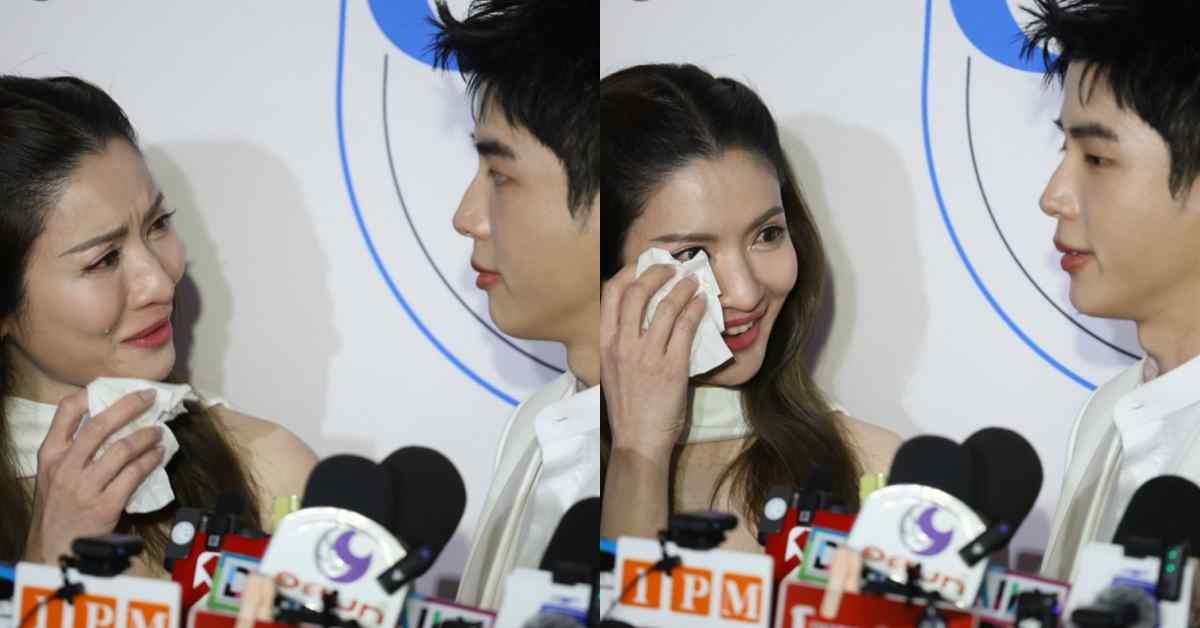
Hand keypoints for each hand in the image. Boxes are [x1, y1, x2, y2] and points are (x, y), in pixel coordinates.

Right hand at [22, 389, 164, 563]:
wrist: (55, 550)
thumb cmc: (59, 509)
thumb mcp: (54, 475)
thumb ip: (74, 451)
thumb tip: (112, 424)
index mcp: (50, 455)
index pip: (66, 411)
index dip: (92, 394)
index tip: (115, 387)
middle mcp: (65, 466)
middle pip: (100, 424)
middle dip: (129, 406)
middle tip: (149, 397)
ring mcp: (85, 486)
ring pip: (122, 448)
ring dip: (146, 436)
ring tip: (159, 431)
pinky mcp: (104, 504)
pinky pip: (134, 474)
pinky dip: (150, 461)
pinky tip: (159, 455)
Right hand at [601, 263, 706, 457]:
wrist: (638, 441)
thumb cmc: (628, 408)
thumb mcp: (614, 370)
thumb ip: (623, 344)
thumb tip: (645, 317)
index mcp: (605, 344)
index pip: (610, 294)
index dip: (628, 272)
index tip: (643, 265)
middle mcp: (623, 346)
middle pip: (636, 292)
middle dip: (656, 272)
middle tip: (672, 268)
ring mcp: (646, 356)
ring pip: (664, 307)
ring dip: (681, 288)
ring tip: (693, 282)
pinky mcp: (671, 368)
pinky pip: (685, 328)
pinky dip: (695, 311)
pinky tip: (703, 305)